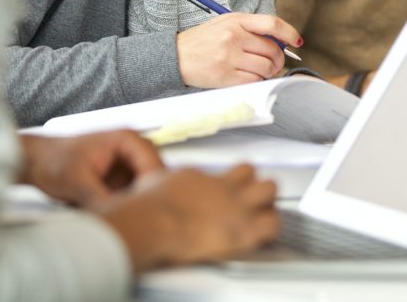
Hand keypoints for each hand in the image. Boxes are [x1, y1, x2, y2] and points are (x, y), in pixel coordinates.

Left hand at [18, 131, 163, 205]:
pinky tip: (114, 216)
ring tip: (122, 218)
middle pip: (155, 178)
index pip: (154, 166)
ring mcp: (128, 164)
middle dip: (146, 198)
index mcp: (127, 139)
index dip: (152, 190)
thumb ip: (101, 198)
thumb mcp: (77, 183)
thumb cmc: (52, 163)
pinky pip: (133, 195)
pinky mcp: (121, 179)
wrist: (34, 163)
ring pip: (145, 189)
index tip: (142, 213)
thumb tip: (120, 216)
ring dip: (136, 204)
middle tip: (135, 220)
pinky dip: (126, 206)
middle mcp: (133, 149)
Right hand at [98, 164, 278, 271]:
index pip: (222, 171)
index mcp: (198, 177)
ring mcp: (235, 205)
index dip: (229, 181)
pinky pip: (272, 223)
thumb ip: (152, 186)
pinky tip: (263, 234)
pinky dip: (270, 228)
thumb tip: (134, 191)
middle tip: (249, 198)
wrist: (152, 222)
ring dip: (266, 201)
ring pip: (270, 190)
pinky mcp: (243, 228)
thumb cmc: (142, 209)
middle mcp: (221, 186)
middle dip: (252, 184)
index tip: (227, 189)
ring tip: (261, 214)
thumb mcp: (146, 186)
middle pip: (252, 172)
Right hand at [177, 12, 300, 87]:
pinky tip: (252, 78)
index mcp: (236, 20)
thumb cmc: (203, 40)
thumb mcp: (225, 24)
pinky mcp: (224, 76)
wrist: (174, 56)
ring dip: (270, 72)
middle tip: (275, 63)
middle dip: (278, 59)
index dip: (289, 33)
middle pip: (272, 49)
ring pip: (266, 67)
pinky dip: (258, 81)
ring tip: (263, 71)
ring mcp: (229, 57)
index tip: (296, 41)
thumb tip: (279, 41)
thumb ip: (250, 29)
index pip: (272, 24)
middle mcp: (233, 37)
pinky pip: (254, 81)